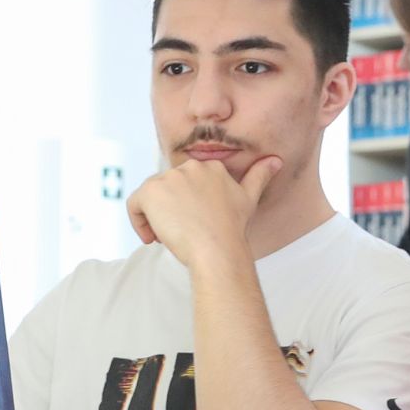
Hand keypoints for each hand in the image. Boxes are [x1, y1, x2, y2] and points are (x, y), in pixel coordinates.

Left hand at [126, 156, 280, 265]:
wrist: (218, 248)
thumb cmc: (232, 230)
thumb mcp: (248, 198)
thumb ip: (260, 176)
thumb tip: (276, 160)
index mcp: (209, 167)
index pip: (184, 185)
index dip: (186, 207)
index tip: (194, 224)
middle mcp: (188, 167)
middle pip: (167, 191)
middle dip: (170, 213)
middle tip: (183, 234)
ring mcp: (168, 178)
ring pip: (150, 199)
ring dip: (155, 219)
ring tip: (170, 237)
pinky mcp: (151, 192)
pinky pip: (133, 205)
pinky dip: (138, 222)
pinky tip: (153, 238)